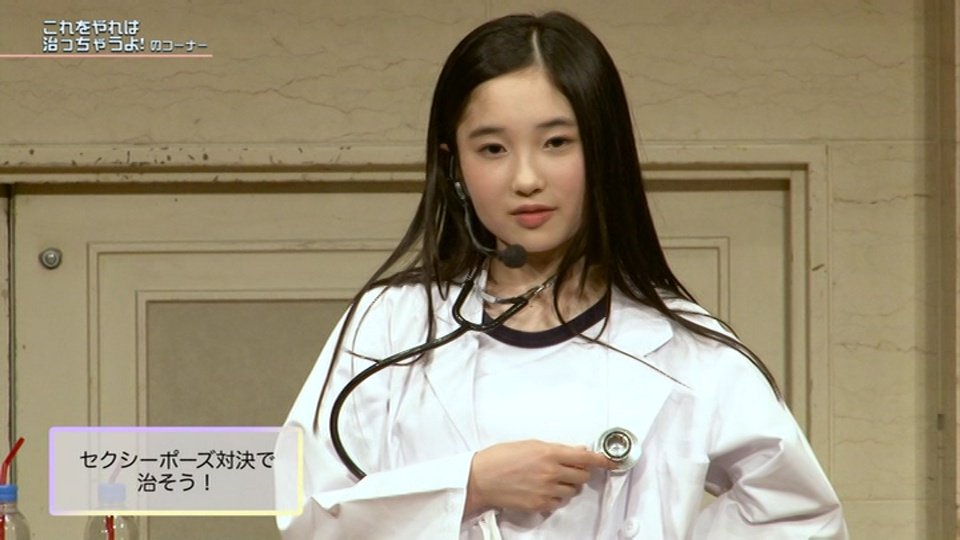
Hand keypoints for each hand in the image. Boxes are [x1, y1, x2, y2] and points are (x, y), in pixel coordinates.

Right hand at [464, 440, 616, 514]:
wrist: (481, 478)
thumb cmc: (500, 457)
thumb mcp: (531, 444)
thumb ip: (557, 449)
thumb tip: (577, 451)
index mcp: (550, 453)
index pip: (586, 457)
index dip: (602, 460)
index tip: (611, 461)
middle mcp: (551, 472)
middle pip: (582, 476)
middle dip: (580, 472)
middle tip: (569, 468)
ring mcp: (546, 490)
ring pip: (572, 491)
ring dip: (567, 485)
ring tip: (551, 479)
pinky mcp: (540, 504)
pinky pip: (558, 502)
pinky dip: (555, 496)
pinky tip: (542, 489)